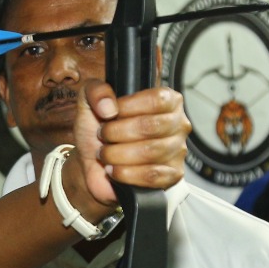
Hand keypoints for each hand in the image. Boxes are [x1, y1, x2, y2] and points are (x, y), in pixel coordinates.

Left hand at [66, 81, 189, 207]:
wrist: (94, 159)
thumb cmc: (99, 127)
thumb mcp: (91, 100)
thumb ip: (96, 92)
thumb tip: (109, 107)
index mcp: (167, 100)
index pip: (156, 100)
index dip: (128, 107)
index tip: (110, 114)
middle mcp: (178, 124)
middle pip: (152, 126)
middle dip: (118, 133)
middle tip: (103, 136)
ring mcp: (178, 150)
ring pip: (151, 152)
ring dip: (118, 154)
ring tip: (105, 153)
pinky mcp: (172, 175)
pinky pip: (153, 175)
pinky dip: (127, 174)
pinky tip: (114, 170)